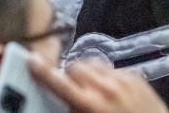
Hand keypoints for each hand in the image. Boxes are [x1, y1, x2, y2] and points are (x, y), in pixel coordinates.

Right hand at [28, 56, 168, 112]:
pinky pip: (113, 69)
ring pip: (93, 64)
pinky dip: (107, 77)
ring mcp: (123, 80)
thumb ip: (72, 110)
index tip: (32, 60)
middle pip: (75, 67)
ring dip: (88, 73)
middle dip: (70, 77)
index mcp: (89, 105)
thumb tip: (60, 102)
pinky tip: (111, 91)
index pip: (58, 83)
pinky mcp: (137, 77)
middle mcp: (105, 88)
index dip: (42, 72)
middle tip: (71, 91)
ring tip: (90, 88)